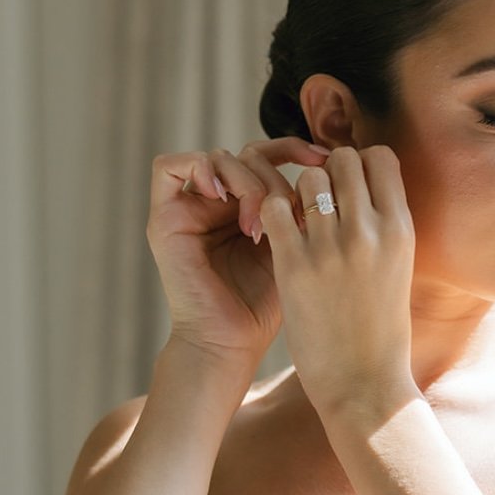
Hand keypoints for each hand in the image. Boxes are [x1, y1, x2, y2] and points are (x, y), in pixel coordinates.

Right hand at [145, 136, 332, 375]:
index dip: (295, 150)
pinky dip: (198, 169)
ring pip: (218, 158)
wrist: (231, 345)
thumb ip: (302, 211)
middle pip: (246, 154)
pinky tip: (221, 196)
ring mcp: (189, 210)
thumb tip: (330, 171)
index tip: (325, 161)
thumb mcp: (295, 250)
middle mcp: (218, 205)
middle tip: (286, 214)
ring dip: (245, 182)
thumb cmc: (265, 309)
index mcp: (248, 209)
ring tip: (257, 225)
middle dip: (273, 176)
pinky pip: (169, 167)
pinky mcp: (164, 218)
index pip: (269, 156)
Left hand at [260, 145, 417, 416]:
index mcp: (401, 230)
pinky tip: (278, 236)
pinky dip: (273, 213)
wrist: (364, 384)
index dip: (360, 165)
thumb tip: (368, 189)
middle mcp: (370, 230)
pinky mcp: (295, 265)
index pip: (380, 157)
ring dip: (299, 193)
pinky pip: (276, 208)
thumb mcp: (399, 270)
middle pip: (343, 159)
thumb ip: (385, 228)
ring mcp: (332, 246)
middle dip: (328, 173)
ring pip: (308, 177)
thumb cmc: (381, 332)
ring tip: (299, 222)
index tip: (348, 189)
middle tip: (319, 204)